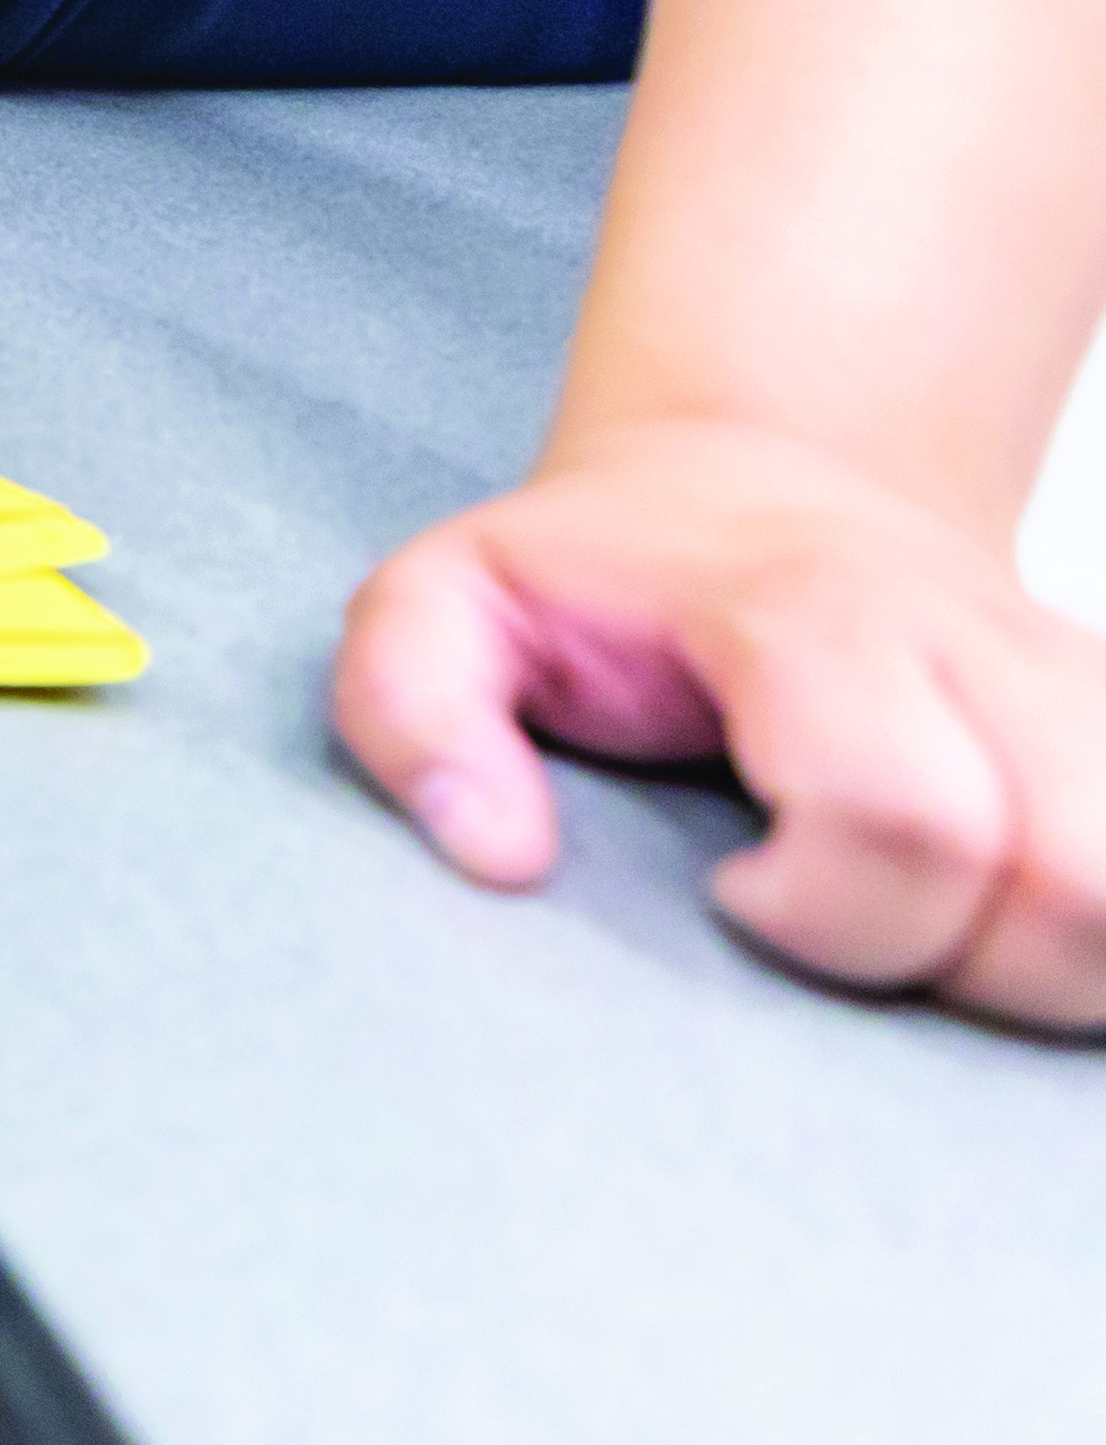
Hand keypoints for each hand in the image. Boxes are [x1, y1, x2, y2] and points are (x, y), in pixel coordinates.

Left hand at [333, 416, 1105, 1027]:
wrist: (764, 474)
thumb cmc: (600, 576)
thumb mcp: (443, 605)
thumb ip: (409, 707)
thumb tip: (496, 851)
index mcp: (813, 612)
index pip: (899, 813)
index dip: (820, 908)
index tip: (734, 889)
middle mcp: (983, 645)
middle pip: (1069, 889)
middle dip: (951, 963)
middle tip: (837, 915)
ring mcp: (1088, 692)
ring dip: (1051, 969)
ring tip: (926, 923)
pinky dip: (1103, 942)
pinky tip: (1002, 917)